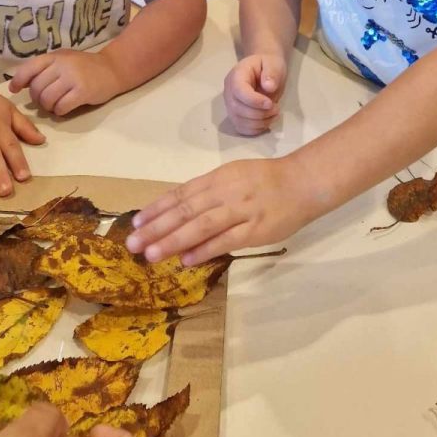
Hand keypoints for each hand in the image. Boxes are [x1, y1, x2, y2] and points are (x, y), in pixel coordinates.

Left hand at [9, 49, 120, 115]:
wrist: (114, 69)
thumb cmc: (85, 66)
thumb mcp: (64, 60)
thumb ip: (45, 68)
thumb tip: (20, 83)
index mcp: (55, 56)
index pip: (29, 68)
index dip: (18, 81)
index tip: (14, 89)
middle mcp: (62, 65)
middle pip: (36, 88)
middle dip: (37, 99)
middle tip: (45, 100)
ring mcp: (73, 78)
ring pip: (47, 99)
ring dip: (48, 107)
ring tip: (55, 105)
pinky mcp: (83, 92)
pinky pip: (61, 107)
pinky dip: (59, 111)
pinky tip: (65, 108)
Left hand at [126, 155, 314, 263]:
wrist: (303, 182)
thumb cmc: (266, 180)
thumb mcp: (233, 176)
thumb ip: (208, 193)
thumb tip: (177, 213)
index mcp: (218, 178)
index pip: (181, 194)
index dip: (157, 209)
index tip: (136, 223)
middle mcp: (225, 192)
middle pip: (186, 211)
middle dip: (157, 228)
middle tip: (133, 244)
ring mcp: (241, 210)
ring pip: (202, 225)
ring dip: (174, 240)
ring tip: (152, 254)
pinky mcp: (256, 229)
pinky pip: (227, 240)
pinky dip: (205, 249)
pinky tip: (187, 260)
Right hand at [223, 53, 286, 135]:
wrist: (264, 69)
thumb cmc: (267, 66)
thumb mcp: (273, 64)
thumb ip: (271, 73)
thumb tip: (268, 87)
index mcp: (236, 75)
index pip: (238, 91)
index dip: (254, 101)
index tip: (270, 103)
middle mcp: (229, 91)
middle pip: (237, 108)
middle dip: (259, 114)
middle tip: (276, 109)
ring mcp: (230, 105)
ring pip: (239, 121)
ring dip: (259, 123)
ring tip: (274, 114)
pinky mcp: (235, 115)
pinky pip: (241, 128)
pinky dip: (255, 129)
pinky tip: (267, 122)